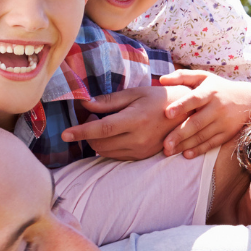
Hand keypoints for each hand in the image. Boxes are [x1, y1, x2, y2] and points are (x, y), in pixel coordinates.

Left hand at [60, 85, 183, 159]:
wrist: (186, 114)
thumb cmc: (158, 98)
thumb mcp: (134, 93)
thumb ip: (109, 101)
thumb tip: (85, 104)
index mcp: (136, 119)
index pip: (102, 129)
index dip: (81, 132)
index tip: (65, 135)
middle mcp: (139, 139)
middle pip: (100, 144)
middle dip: (88, 134)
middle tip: (93, 117)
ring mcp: (142, 150)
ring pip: (106, 152)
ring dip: (98, 141)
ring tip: (105, 125)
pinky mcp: (143, 156)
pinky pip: (116, 156)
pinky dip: (109, 147)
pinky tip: (115, 134)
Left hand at [158, 70, 250, 157]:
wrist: (248, 100)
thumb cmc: (218, 87)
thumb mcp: (204, 77)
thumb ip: (182, 76)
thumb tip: (161, 80)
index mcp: (210, 92)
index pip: (195, 99)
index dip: (181, 106)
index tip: (167, 113)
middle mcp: (217, 107)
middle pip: (197, 123)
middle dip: (180, 134)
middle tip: (165, 144)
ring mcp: (223, 122)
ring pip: (202, 136)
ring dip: (185, 145)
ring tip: (169, 151)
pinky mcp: (228, 133)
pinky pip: (212, 143)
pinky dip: (199, 150)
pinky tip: (186, 154)